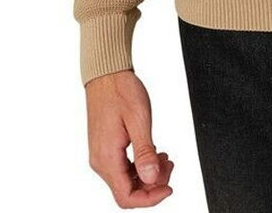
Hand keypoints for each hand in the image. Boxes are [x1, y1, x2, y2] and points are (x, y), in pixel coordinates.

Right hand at [86, 70, 173, 207]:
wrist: (107, 74)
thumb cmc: (121, 91)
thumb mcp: (139, 120)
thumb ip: (145, 152)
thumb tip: (152, 178)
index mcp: (107, 158)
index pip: (126, 197)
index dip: (150, 198)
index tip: (169, 187)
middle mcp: (101, 161)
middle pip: (127, 191)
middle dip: (153, 184)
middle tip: (170, 165)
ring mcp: (102, 155)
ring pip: (126, 181)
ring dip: (148, 174)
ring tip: (165, 157)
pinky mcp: (107, 148)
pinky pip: (124, 167)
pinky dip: (141, 165)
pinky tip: (154, 152)